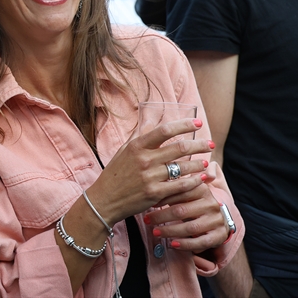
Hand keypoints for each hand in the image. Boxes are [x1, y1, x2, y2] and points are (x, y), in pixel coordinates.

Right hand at [88, 118, 212, 225]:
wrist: (105, 199)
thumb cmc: (115, 172)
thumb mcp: (125, 149)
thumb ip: (141, 134)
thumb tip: (152, 115)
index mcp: (137, 146)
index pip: (165, 130)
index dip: (185, 125)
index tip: (198, 123)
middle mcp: (144, 159)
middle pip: (179, 148)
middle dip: (199, 145)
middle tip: (209, 144)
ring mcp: (150, 177)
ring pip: (183, 167)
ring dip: (198, 164)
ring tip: (205, 162)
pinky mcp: (155, 194)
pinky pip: (181, 185)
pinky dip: (194, 181)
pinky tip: (200, 178)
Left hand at [144, 169, 229, 253]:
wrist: (219, 219)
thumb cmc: (194, 203)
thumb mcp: (188, 191)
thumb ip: (174, 185)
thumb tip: (150, 181)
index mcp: (202, 189)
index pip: (179, 192)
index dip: (162, 198)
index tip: (148, 202)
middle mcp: (211, 204)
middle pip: (182, 211)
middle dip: (161, 216)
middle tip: (146, 219)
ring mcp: (216, 220)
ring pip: (190, 228)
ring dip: (170, 231)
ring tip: (155, 232)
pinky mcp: (219, 235)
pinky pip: (201, 242)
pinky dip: (186, 244)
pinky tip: (172, 244)